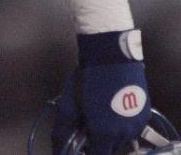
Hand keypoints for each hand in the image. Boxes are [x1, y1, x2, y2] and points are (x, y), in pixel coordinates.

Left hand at [52, 30, 150, 153]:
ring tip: (100, 113)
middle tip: (88, 124)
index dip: (87, 151)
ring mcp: (137, 125)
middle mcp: (124, 134)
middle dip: (98, 141)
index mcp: (104, 134)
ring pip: (122, 139)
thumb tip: (59, 149)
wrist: (111, 58)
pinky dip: (122, 124)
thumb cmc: (87, 80)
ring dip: (111, 133)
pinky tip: (112, 108)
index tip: (81, 142)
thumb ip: (64, 130)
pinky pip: (132, 128)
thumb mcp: (69, 104)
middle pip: (110, 148)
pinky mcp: (145, 115)